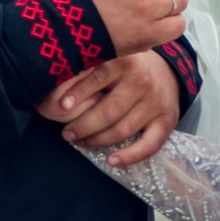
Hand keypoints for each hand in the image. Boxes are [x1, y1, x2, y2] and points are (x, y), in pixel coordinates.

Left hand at [40, 48, 179, 166]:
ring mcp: (156, 102)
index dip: (79, 93)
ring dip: (98, 141)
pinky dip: (131, 156)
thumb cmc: (126, 68)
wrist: (166, 71)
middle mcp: (142, 81)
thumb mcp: (108, 60)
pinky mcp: (167, 120)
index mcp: (124, 62)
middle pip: (109, 112)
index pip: (98, 77)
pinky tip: (112, 161)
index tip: (61, 108)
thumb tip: (53, 92)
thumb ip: (86, 71)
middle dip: (84, 126)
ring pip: (123, 130)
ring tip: (81, 142)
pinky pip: (150, 145)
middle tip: (67, 134)